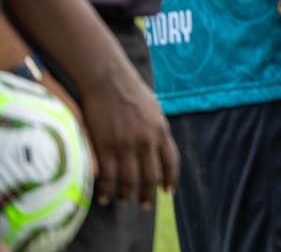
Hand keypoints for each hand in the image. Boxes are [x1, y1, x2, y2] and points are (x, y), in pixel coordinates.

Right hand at [76, 63, 178, 207]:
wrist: (109, 80)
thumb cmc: (131, 92)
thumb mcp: (153, 111)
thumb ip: (157, 130)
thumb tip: (160, 147)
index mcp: (161, 131)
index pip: (170, 162)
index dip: (169, 179)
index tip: (167, 192)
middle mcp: (146, 141)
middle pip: (150, 177)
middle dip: (147, 194)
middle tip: (143, 205)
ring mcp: (125, 145)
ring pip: (128, 180)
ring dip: (125, 194)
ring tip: (122, 201)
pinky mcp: (104, 146)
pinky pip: (106, 176)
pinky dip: (105, 190)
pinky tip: (103, 197)